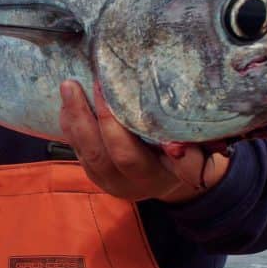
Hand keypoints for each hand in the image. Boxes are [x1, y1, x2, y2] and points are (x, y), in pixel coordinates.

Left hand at [59, 81, 229, 201]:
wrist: (169, 179)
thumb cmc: (188, 160)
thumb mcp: (199, 158)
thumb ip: (191, 153)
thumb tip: (178, 143)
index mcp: (152, 178)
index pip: (131, 157)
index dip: (117, 129)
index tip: (110, 93)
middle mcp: (126, 183)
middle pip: (102, 153)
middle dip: (91, 117)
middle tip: (83, 84)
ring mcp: (106, 179)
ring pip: (85, 151)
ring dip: (74, 118)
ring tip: (69, 86)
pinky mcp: (93, 172)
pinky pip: (77, 148)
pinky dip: (70, 124)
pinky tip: (67, 101)